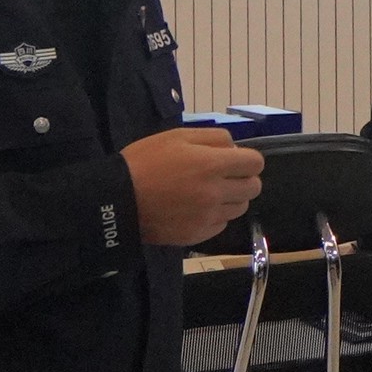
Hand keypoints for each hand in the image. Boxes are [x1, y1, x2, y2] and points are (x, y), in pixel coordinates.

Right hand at [124, 125, 264, 250]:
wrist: (116, 200)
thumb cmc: (144, 162)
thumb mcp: (176, 137)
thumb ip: (213, 138)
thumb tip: (235, 148)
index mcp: (213, 165)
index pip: (255, 163)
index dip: (246, 160)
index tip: (232, 160)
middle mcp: (216, 193)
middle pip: (253, 187)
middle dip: (242, 179)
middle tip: (221, 176)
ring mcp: (208, 217)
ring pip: (240, 207)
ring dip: (231, 198)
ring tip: (206, 193)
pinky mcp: (198, 234)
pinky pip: (222, 224)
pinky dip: (215, 216)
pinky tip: (196, 209)